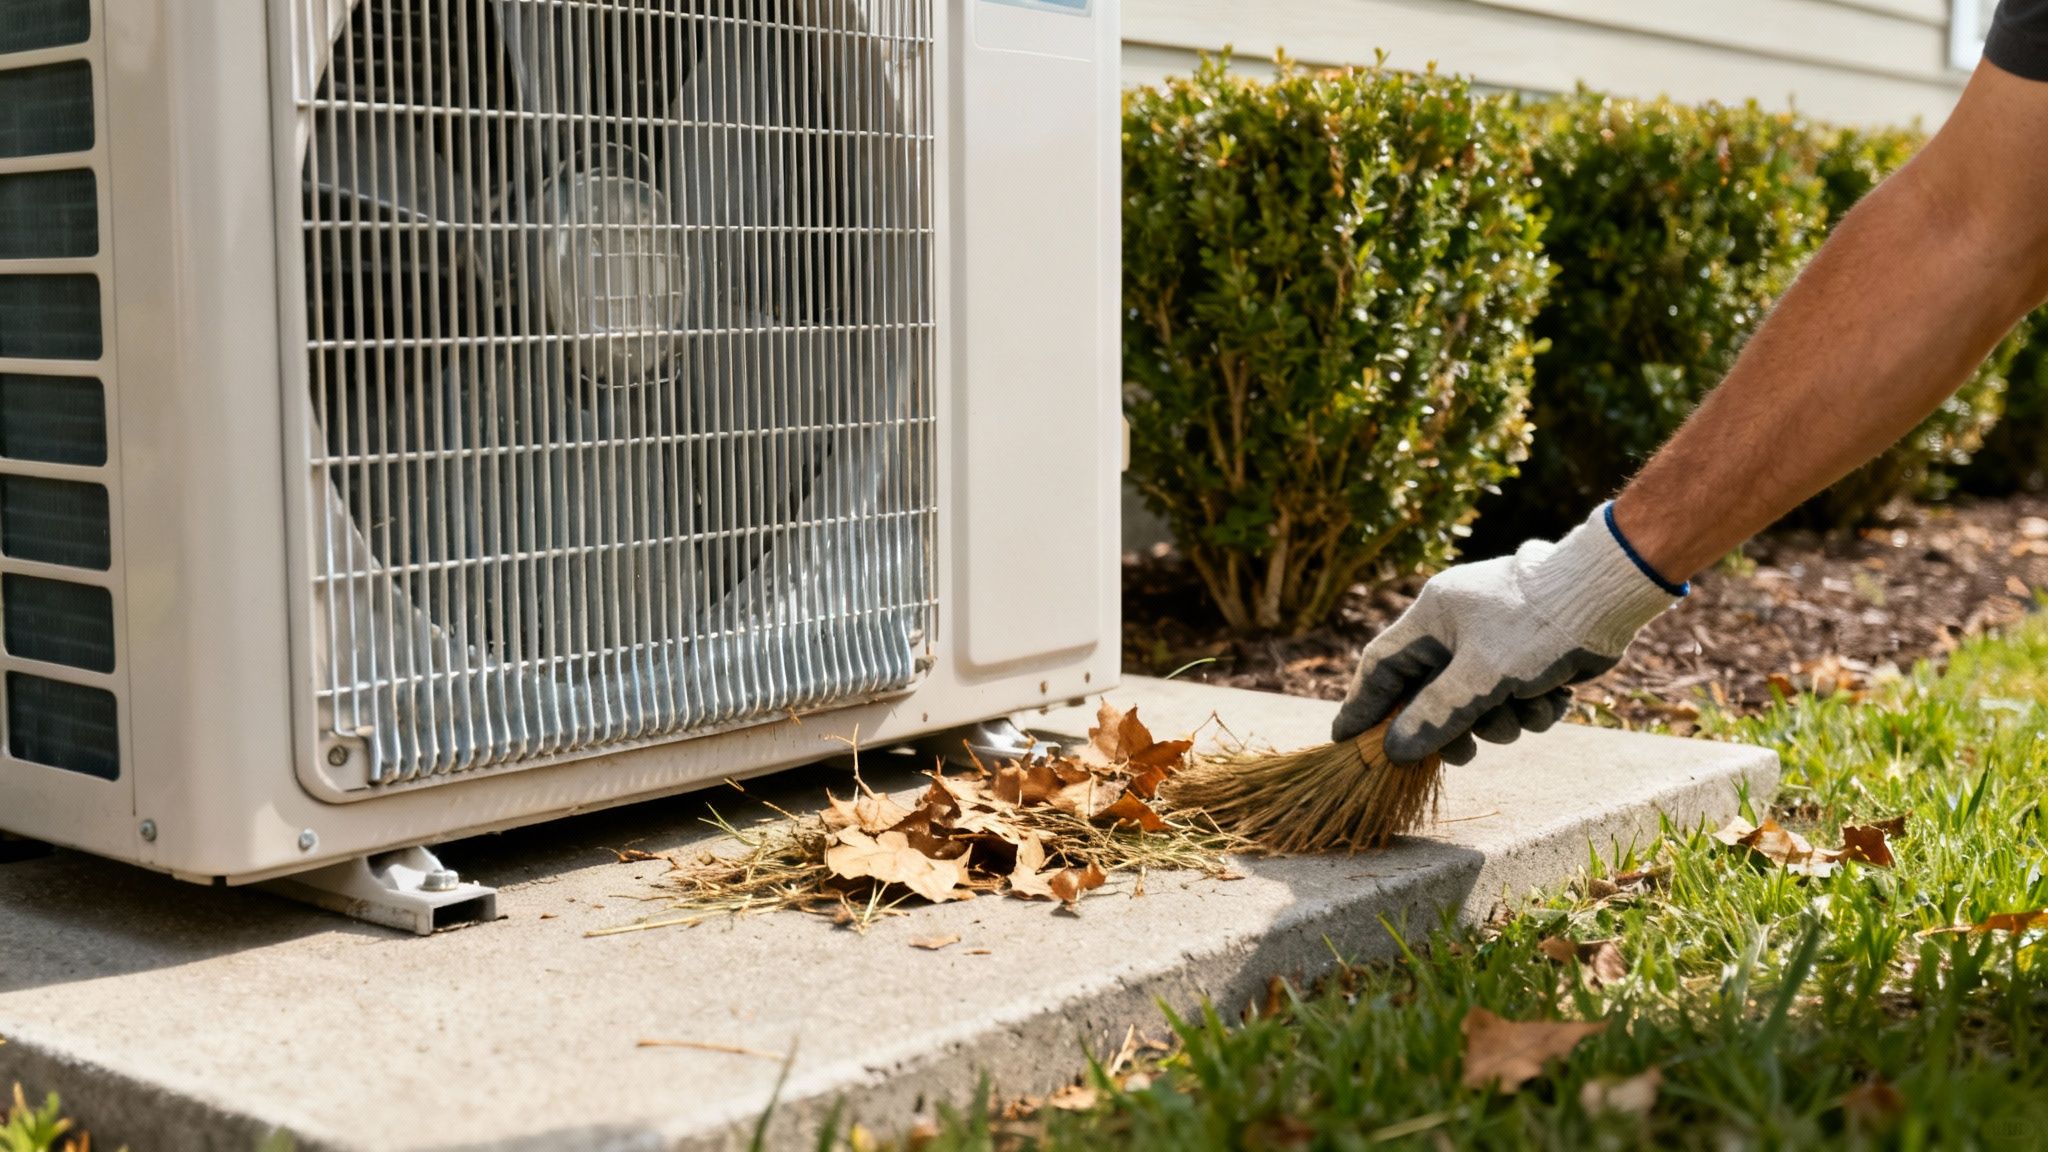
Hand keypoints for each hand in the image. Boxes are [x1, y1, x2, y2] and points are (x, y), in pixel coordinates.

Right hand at [1332, 503, 1684, 763]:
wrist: (1608, 596)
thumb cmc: (1536, 626)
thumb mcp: (1481, 676)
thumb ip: (1436, 715)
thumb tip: (1395, 750)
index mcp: (1432, 616)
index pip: (1381, 666)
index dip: (1362, 705)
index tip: (1346, 741)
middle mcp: (1456, 628)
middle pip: (1430, 695)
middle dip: (1453, 727)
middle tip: (1461, 755)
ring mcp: (1492, 643)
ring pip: (1477, 705)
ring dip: (1505, 718)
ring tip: (1530, 704)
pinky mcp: (1527, 658)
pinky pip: (1512, 701)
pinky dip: (1532, 707)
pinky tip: (1557, 694)